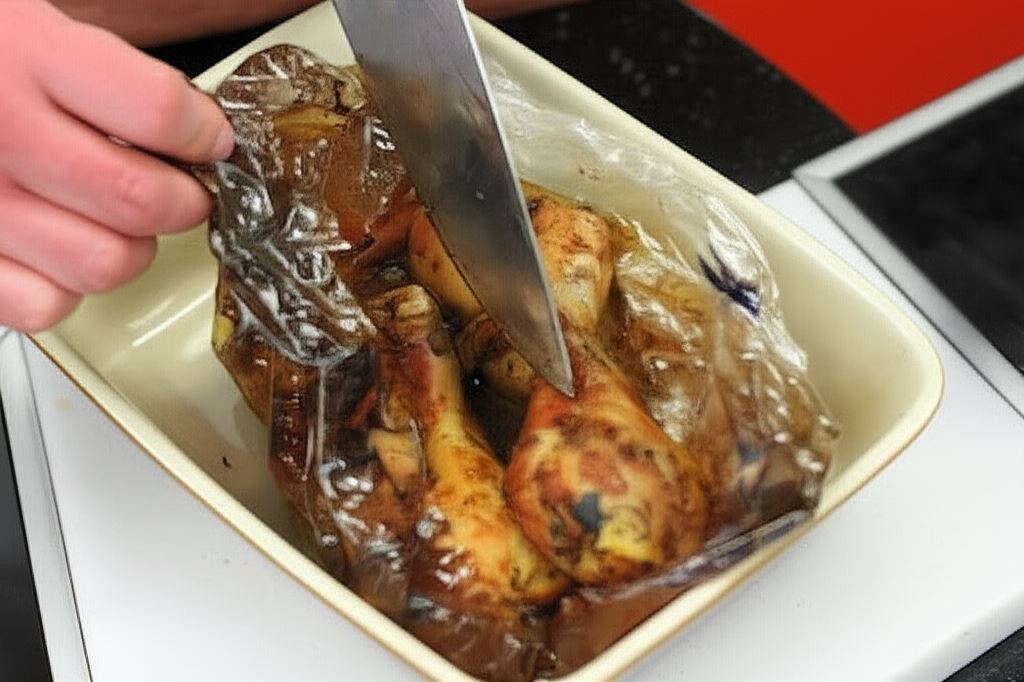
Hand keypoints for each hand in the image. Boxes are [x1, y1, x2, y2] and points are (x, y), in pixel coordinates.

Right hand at [0, 0, 232, 330]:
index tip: (209, 139)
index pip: (157, 112)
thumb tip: (193, 123)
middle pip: (139, 200)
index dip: (202, 133)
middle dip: (183, 201)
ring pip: (104, 263)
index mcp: (25, 54)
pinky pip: (45, 306)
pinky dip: (67, 288)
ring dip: (133, 249)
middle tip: (181, 189)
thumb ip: (105, 71)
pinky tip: (63, 250)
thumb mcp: (28, 19)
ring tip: (121, 222)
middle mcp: (1, 132)